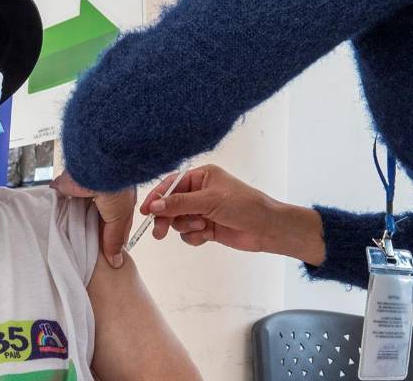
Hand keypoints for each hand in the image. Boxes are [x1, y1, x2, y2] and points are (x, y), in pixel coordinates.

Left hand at [51, 172, 135, 268]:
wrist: (99, 166)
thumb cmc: (116, 188)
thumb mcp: (120, 218)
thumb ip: (114, 239)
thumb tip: (116, 261)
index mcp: (118, 202)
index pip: (112, 226)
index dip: (108, 240)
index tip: (103, 256)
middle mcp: (101, 196)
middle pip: (94, 219)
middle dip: (89, 232)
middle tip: (83, 252)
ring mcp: (83, 191)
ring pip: (77, 212)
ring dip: (74, 222)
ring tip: (69, 242)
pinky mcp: (66, 187)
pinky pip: (61, 201)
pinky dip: (59, 210)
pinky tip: (56, 224)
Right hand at [143, 165, 325, 265]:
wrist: (267, 228)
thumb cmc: (243, 205)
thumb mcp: (209, 200)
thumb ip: (179, 203)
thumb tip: (153, 207)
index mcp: (201, 177)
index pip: (171, 184)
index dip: (157, 197)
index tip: (145, 211)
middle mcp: (200, 192)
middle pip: (171, 205)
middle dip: (167, 218)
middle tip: (160, 232)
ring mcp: (203, 210)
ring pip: (178, 221)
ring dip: (187, 226)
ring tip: (202, 227)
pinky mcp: (207, 228)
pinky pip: (189, 233)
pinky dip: (195, 236)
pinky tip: (208, 235)